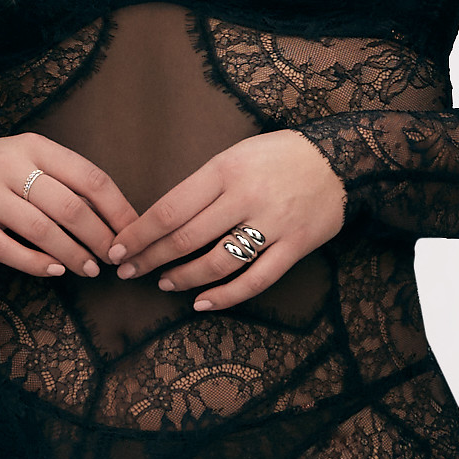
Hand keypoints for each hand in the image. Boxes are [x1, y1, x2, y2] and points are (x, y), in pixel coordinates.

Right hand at [0, 136, 134, 278]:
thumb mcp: (24, 163)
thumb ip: (61, 181)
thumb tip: (111, 216)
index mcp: (32, 146)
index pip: (88, 177)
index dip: (116, 209)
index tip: (132, 233)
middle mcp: (7, 163)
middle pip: (68, 206)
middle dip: (98, 237)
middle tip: (113, 259)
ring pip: (41, 229)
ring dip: (71, 254)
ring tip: (89, 270)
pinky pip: (6, 248)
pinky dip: (35, 263)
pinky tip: (54, 271)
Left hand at [108, 131, 348, 308]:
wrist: (340, 159)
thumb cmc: (279, 156)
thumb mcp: (235, 154)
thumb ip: (204, 185)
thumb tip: (164, 221)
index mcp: (224, 170)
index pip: (169, 210)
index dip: (139, 235)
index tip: (118, 250)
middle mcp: (245, 197)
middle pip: (185, 239)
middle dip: (150, 259)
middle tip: (128, 273)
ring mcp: (272, 224)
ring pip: (218, 263)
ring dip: (184, 278)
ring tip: (165, 283)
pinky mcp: (295, 246)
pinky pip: (256, 279)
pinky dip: (226, 296)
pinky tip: (203, 303)